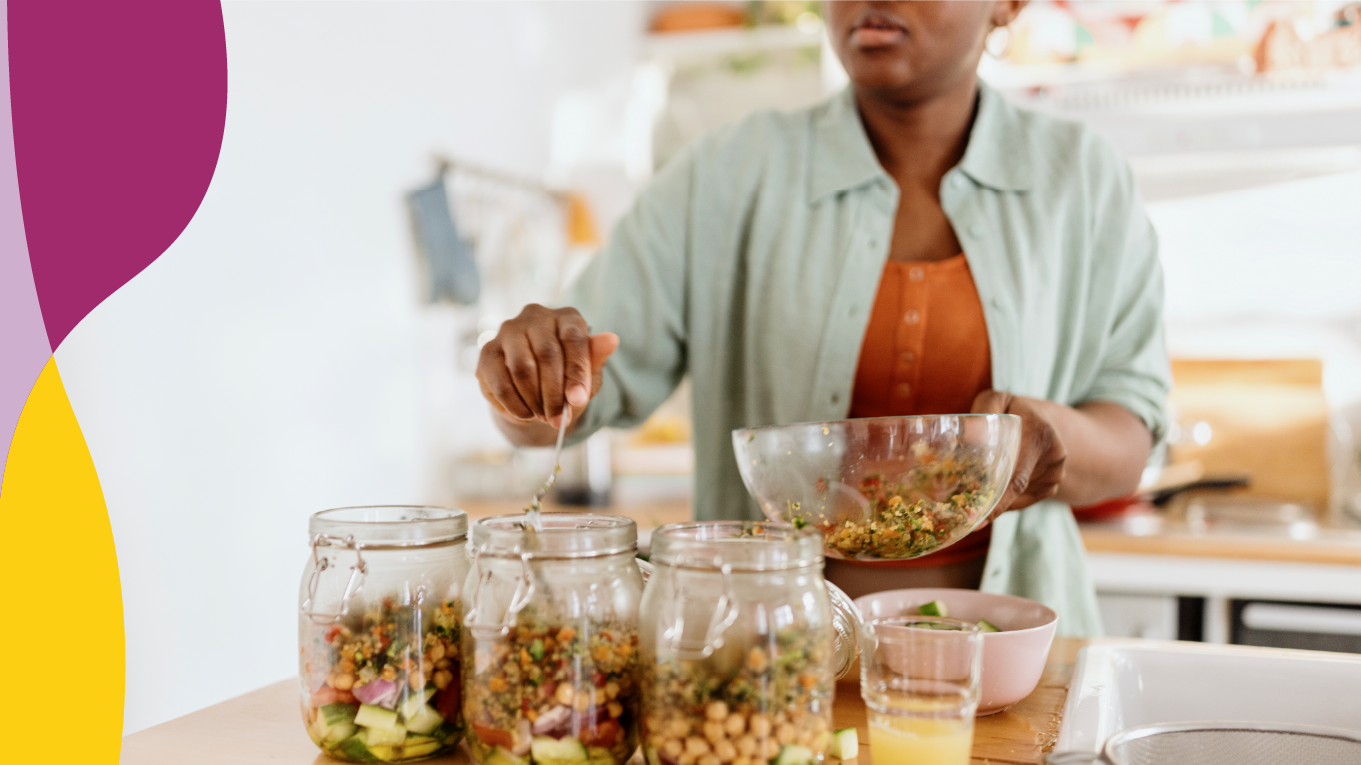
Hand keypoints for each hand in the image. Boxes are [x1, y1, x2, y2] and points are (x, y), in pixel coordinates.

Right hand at [476, 304, 618, 427]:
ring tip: (545, 417)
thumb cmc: (567, 376)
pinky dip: (515, 404)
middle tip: (560, 419)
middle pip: (547, 354)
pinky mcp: (487, 352)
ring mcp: (508, 331)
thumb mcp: (587, 372)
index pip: (573, 339)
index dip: (577, 372)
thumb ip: (595, 357)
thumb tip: (612, 339)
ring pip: (521, 369)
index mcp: (566, 316)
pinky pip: (501, 382)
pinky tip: (526, 414)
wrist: (537, 390)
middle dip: (555, 393)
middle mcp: (535, 316)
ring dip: (535, 400)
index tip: (579, 400)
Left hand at [971, 390, 1066, 519]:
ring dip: (997, 500)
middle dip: (990, 505)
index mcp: (1041, 437)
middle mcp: (1054, 459)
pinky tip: (996, 488)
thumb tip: (970, 435)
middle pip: (1016, 490)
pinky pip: (1023, 500)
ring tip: (975, 494)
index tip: (978, 519)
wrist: (1043, 419)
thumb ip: (984, 411)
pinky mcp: (1051, 487)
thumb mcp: (997, 401)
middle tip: (966, 517)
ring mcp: (1055, 476)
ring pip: (1018, 498)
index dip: (997, 501)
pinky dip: (1007, 500)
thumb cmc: (1013, 410)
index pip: (1017, 478)